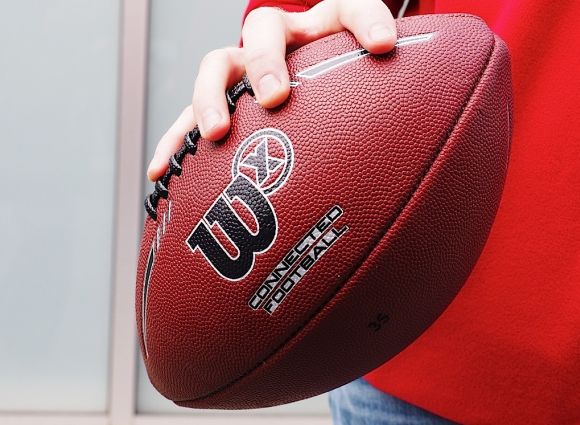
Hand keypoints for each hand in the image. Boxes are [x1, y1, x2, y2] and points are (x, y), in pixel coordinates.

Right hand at [147, 0, 396, 180]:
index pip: (349, 6)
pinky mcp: (221, 99)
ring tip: (215, 135)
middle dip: (267, 62)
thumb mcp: (366, 94)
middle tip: (275, 98)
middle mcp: (282, 41)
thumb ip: (392, 107)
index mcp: (326, 29)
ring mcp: (244, 67)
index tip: (383, 48)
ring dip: (210, 98)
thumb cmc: (345, 95)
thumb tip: (426, 168)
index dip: (366, 20)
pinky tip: (162, 172)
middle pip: (265, 29)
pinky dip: (176, 142)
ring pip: (216, 64)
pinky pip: (188, 114)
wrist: (312, 90)